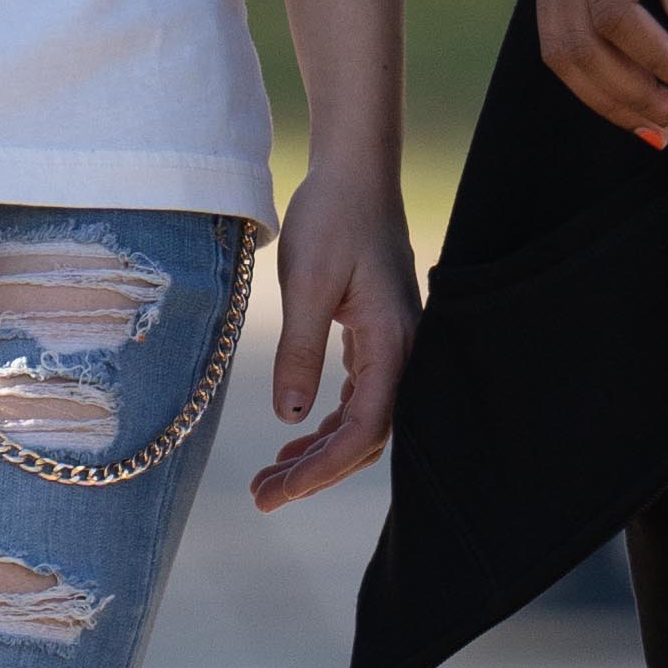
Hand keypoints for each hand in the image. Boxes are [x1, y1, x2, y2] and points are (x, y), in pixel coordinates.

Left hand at [245, 165, 418, 508]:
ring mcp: (395, 346)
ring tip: (270, 479)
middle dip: (315, 472)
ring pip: (362, 421)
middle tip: (263, 497)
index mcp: (394, 343)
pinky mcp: (378, 337)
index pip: (364, 430)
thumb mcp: (308, 283)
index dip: (322, 468)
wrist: (354, 170)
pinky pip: (360, 397)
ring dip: (318, 452)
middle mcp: (405, 353)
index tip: (279, 490)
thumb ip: (300, 351)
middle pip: (366, 437)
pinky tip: (295, 436)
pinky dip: (327, 424)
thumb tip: (288, 417)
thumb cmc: (332, 217)